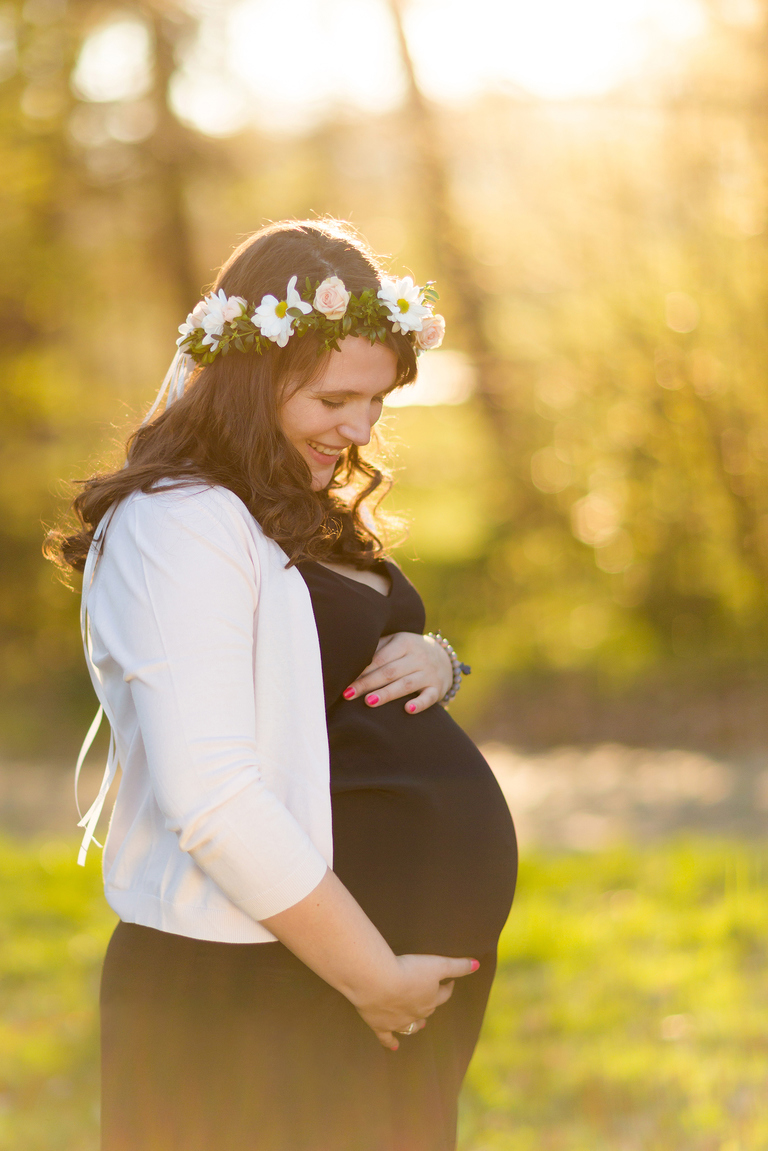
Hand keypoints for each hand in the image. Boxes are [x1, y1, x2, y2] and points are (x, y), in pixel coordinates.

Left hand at [342, 632, 452, 713]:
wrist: (445, 657)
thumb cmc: (410, 651)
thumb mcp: (396, 642)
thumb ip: (377, 648)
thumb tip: (350, 658)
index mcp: (405, 642)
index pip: (381, 658)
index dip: (363, 670)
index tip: (346, 680)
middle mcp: (418, 657)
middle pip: (390, 672)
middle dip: (368, 683)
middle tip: (348, 694)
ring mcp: (429, 673)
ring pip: (406, 684)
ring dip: (387, 694)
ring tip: (369, 702)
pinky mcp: (437, 688)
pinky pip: (429, 697)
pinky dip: (419, 703)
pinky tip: (408, 709)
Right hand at [350, 954, 479, 1049]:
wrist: (379, 982)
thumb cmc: (409, 970)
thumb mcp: (437, 963)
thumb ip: (458, 965)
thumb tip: (478, 964)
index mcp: (431, 999)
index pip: (444, 994)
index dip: (447, 987)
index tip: (449, 981)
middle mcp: (417, 1013)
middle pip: (428, 1010)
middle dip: (431, 1004)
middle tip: (431, 997)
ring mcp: (398, 1022)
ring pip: (411, 1026)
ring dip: (417, 1025)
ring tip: (420, 1025)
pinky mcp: (380, 1025)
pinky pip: (387, 1038)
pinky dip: (391, 1042)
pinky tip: (395, 1047)